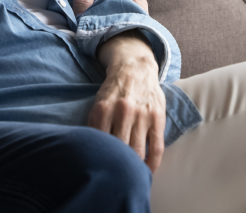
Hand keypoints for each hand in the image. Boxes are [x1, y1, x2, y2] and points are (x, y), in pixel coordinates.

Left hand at [90, 31, 165, 170]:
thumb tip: (88, 147)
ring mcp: (141, 116)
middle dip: (114, 165)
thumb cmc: (114, 90)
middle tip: (112, 177)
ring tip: (129, 177)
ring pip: (137, 151)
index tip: (97, 169)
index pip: (98, 141)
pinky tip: (147, 172)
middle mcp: (122, 112)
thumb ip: (95, 122)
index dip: (97, 158)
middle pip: (117, 149)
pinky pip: (156, 147)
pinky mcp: (157, 118)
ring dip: (133, 168)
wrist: (135, 68)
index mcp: (103, 108)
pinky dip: (152, 164)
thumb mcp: (98, 102)